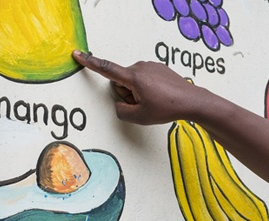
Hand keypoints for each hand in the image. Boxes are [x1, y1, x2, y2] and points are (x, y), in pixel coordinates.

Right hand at [71, 50, 206, 124]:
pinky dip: (148, 89)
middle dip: (128, 95)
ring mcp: (150, 66)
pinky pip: (144, 79)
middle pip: (121, 82)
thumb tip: (119, 105)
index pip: (106, 69)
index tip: (77, 54)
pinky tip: (160, 96)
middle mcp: (140, 67)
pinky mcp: (158, 68)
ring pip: (133, 81)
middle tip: (144, 104)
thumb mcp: (140, 117)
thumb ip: (122, 112)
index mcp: (133, 77)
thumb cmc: (167, 108)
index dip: (90, 63)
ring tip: (154, 101)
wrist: (191, 101)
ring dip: (138, 93)